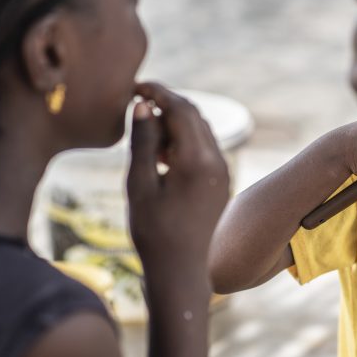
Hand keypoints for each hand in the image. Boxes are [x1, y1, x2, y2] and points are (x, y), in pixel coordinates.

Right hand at [126, 82, 229, 281]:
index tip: (134, 86)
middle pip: (194, 114)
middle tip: (137, 102)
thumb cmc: (153, 231)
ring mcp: (223, 171)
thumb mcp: (139, 184)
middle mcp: (217, 161)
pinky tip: (161, 154)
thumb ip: (142, 142)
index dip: (158, 92)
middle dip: (166, 103)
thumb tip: (143, 105)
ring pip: (200, 129)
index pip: (180, 109)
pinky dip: (183, 139)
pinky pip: (204, 147)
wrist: (181, 270)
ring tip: (145, 133)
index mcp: (198, 160)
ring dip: (175, 121)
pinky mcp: (222, 180)